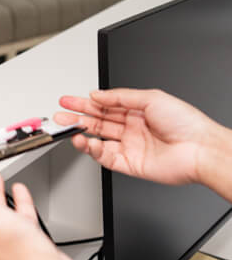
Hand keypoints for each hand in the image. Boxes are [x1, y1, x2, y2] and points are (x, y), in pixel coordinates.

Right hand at [56, 89, 217, 185]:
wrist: (200, 149)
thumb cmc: (185, 123)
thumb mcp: (151, 98)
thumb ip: (120, 97)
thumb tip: (97, 95)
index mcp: (137, 112)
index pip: (104, 106)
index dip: (84, 103)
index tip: (68, 100)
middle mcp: (132, 129)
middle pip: (97, 122)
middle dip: (77, 117)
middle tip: (60, 115)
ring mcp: (130, 146)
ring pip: (98, 139)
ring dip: (82, 134)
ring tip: (69, 129)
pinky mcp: (131, 164)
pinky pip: (106, 157)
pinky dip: (94, 150)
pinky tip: (88, 143)